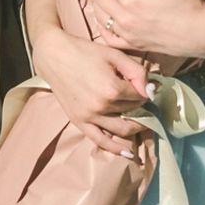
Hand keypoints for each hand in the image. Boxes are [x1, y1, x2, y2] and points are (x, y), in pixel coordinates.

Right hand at [32, 25, 149, 159]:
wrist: (54, 56)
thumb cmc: (85, 52)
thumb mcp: (114, 54)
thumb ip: (136, 71)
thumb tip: (150, 90)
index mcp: (113, 88)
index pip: (140, 96)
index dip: (144, 90)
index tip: (144, 86)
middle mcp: (102, 106)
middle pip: (132, 111)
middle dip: (141, 106)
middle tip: (141, 100)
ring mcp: (90, 117)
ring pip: (122, 129)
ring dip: (135, 126)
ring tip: (140, 120)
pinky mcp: (79, 122)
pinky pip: (100, 141)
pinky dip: (116, 149)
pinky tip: (128, 153)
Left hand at [88, 0, 204, 58]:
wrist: (203, 35)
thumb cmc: (190, 6)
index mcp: (133, 1)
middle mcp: (126, 19)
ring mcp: (129, 35)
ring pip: (101, 18)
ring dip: (97, 3)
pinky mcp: (135, 46)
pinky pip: (110, 39)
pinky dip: (102, 27)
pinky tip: (103, 19)